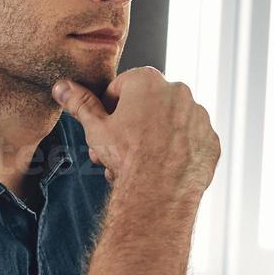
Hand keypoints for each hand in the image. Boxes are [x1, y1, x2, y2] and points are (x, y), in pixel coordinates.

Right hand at [52, 67, 219, 198]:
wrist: (158, 193)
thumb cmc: (127, 158)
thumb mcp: (96, 128)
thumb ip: (81, 104)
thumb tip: (63, 87)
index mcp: (148, 81)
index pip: (122, 87)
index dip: (110, 110)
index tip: (107, 128)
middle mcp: (178, 92)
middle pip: (148, 105)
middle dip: (132, 126)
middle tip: (119, 151)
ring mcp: (198, 116)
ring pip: (170, 123)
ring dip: (155, 138)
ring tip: (140, 163)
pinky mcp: (210, 140)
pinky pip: (191, 142)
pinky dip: (178, 152)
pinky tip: (163, 168)